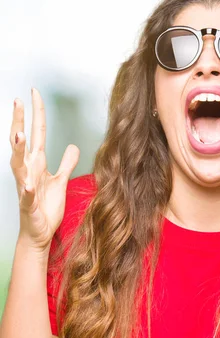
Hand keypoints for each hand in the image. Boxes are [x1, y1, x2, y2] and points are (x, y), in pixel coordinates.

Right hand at [9, 88, 79, 253]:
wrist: (39, 232)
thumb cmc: (46, 206)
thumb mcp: (60, 180)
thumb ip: (66, 163)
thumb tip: (71, 145)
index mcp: (36, 163)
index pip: (36, 133)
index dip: (36, 113)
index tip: (33, 93)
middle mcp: (28, 171)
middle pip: (22, 142)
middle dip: (20, 122)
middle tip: (18, 101)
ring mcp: (25, 187)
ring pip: (17, 165)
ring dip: (17, 150)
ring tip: (18, 134)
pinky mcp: (28, 204)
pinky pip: (25, 196)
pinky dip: (25, 190)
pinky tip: (26, 184)